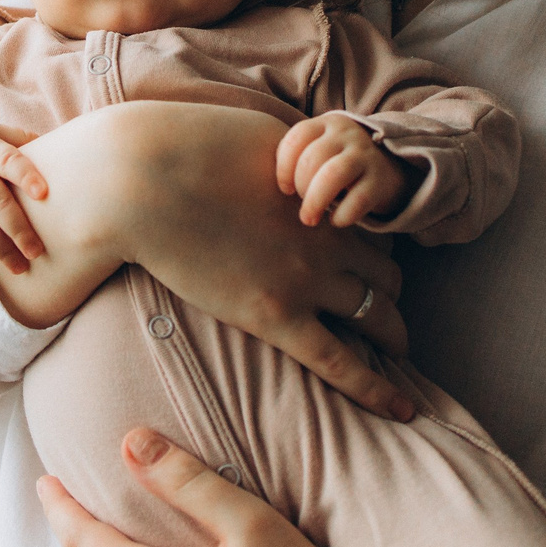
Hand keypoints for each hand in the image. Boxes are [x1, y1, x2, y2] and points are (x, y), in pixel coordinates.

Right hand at [20, 102, 414, 419]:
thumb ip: (285, 157)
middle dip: (389, 291)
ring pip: (377, 314)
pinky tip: (402, 408)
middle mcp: (327, 238)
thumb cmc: (183, 149)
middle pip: (386, 272)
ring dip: (390, 331)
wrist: (143, 180)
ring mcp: (306, 279)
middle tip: (383, 310)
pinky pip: (340, 362)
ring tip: (395, 352)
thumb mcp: (256, 138)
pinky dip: (375, 387)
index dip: (376, 248)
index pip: (374, 230)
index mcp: (322, 196)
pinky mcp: (275, 315)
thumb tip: (284, 160)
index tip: (374, 265)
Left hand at [276, 113, 415, 227]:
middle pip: (312, 158)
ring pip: (333, 174)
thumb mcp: (321, 148)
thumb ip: (297, 156)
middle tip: (303, 205)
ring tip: (310, 218)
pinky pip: (358, 199)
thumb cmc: (340, 162)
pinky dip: (342, 215)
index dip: (284, 167)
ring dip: (315, 201)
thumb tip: (268, 184)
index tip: (284, 188)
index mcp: (326, 124)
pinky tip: (337, 220)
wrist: (390, 168)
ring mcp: (366, 155)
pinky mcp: (381, 180)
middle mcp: (347, 135)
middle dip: (300, 187)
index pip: (297, 137)